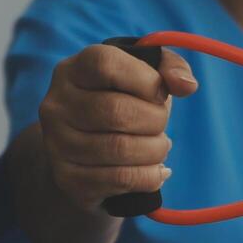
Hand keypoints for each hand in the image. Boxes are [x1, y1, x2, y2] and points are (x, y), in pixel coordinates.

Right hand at [38, 43, 197, 211]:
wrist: (85, 160)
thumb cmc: (120, 108)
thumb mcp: (143, 78)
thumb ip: (169, 68)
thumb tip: (186, 86)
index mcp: (72, 71)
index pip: (105, 64)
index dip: (144, 79)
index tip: (159, 92)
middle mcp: (56, 105)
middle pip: (117, 111)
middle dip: (155, 121)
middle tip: (161, 126)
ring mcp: (58, 144)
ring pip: (120, 148)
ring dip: (155, 150)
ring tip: (160, 148)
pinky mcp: (69, 179)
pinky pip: (120, 178)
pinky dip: (149, 176)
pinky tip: (154, 171)